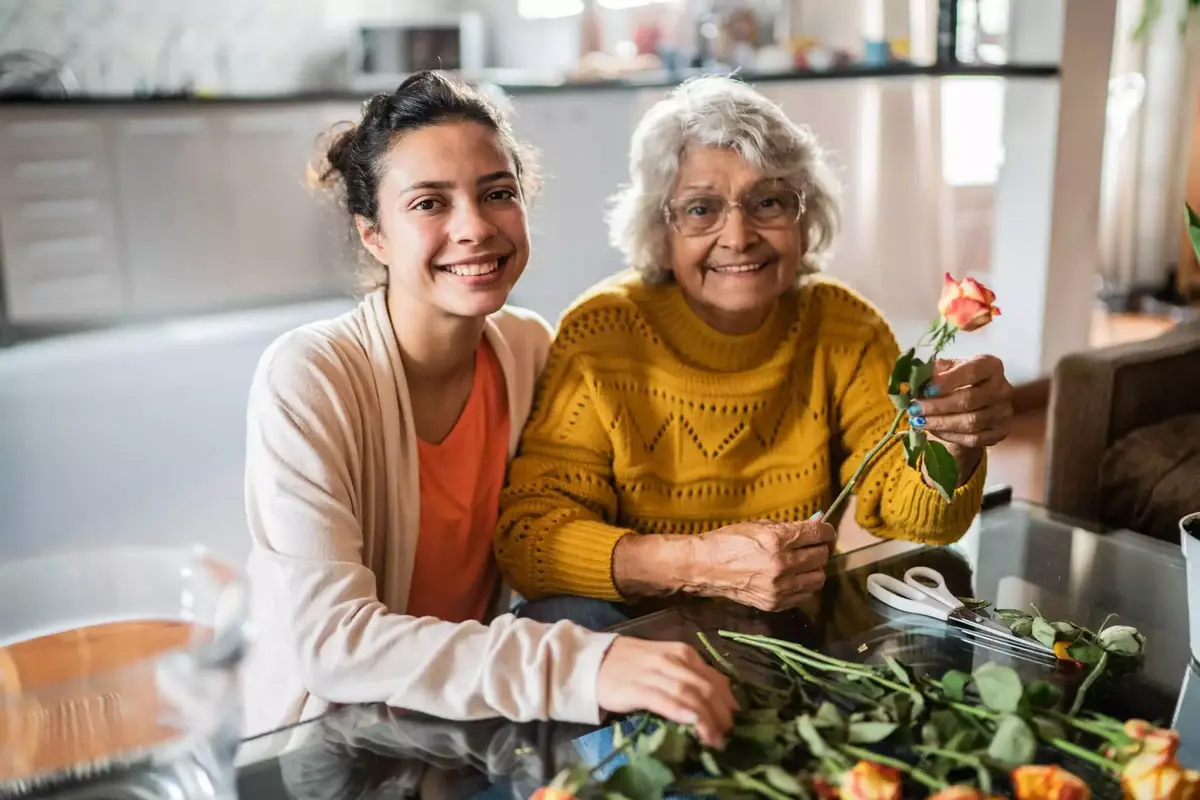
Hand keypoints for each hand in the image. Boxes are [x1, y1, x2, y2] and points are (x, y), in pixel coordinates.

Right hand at [596, 637, 736, 748]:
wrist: (593, 661)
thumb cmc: (632, 664)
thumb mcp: (666, 662)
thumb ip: (689, 676)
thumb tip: (717, 699)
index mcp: (683, 653)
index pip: (715, 677)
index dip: (728, 701)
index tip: (735, 720)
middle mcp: (673, 661)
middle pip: (706, 688)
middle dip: (721, 714)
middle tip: (728, 735)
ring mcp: (655, 673)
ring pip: (689, 695)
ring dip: (706, 719)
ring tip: (715, 739)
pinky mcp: (637, 689)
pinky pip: (664, 700)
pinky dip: (681, 711)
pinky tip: (692, 722)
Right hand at [691, 519, 834, 611]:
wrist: (705, 567)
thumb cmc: (729, 541)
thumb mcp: (759, 526)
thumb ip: (790, 527)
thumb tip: (817, 523)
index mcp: (777, 540)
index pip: (818, 535)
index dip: (826, 531)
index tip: (825, 532)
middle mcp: (782, 565)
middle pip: (821, 557)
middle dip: (819, 549)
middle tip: (810, 547)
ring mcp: (779, 587)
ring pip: (818, 579)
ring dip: (814, 570)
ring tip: (802, 564)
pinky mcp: (775, 604)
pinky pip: (805, 595)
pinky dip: (803, 586)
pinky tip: (792, 578)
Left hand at [909, 355, 1013, 474]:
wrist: (972, 400)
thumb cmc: (955, 379)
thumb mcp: (945, 369)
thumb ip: (932, 372)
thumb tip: (914, 382)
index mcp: (990, 365)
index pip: (971, 372)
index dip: (947, 382)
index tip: (925, 390)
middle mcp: (1002, 388)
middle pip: (969, 400)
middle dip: (937, 406)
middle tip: (914, 409)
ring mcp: (1003, 412)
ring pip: (970, 422)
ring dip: (940, 423)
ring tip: (918, 421)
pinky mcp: (999, 432)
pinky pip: (973, 439)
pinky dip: (949, 436)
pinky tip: (933, 430)